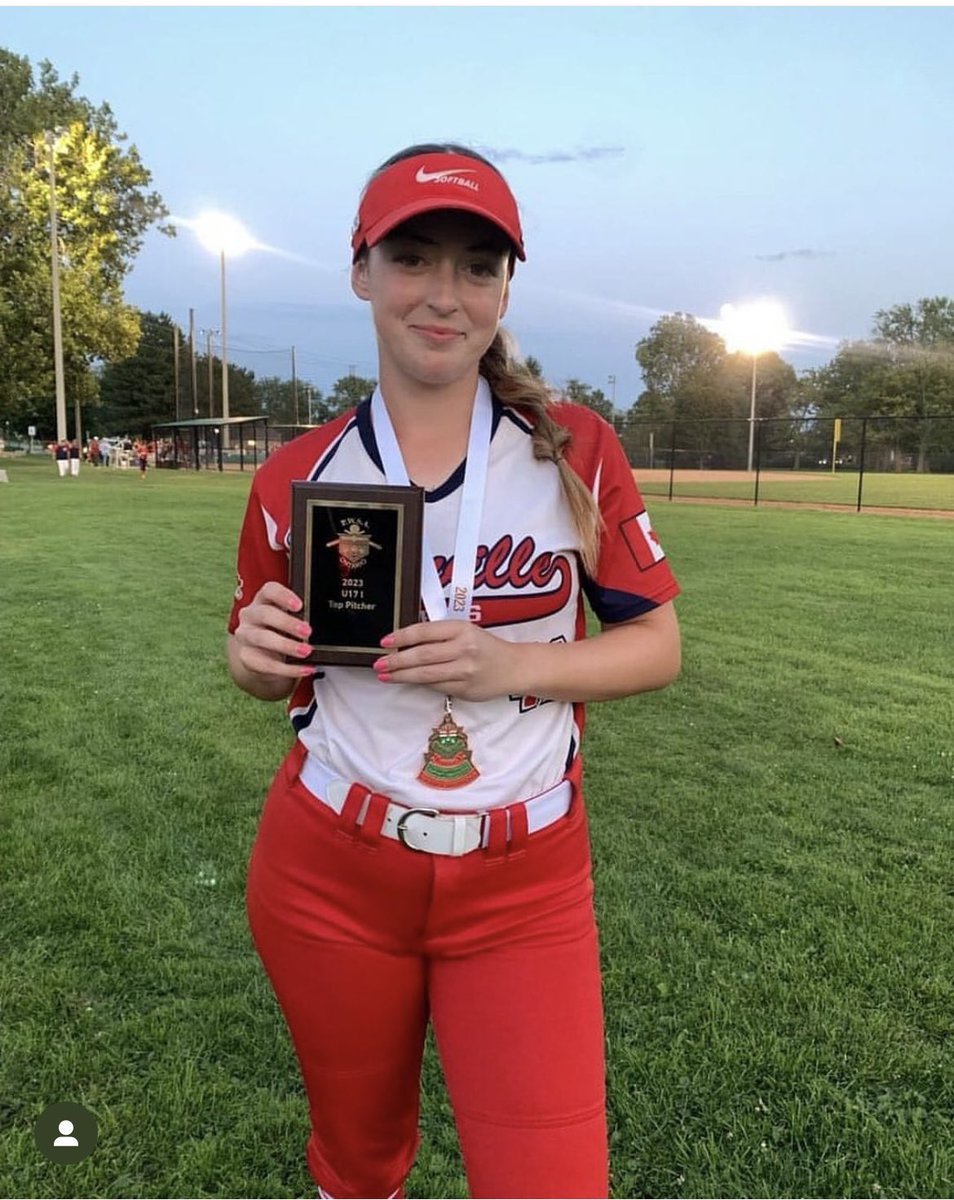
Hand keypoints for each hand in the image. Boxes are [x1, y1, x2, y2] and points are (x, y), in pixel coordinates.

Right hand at [231, 581, 314, 681]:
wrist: (263, 657)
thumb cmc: (280, 631)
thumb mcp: (289, 620)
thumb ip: (301, 618)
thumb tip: (324, 625)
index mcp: (263, 600)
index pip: (269, 590)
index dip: (283, 596)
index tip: (300, 605)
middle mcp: (250, 615)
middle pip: (265, 614)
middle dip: (287, 623)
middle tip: (308, 631)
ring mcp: (245, 636)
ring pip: (262, 638)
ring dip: (286, 645)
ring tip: (306, 651)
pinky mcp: (246, 657)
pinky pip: (266, 664)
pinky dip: (288, 668)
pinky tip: (305, 669)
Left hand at [373, 619, 521, 701]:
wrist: (515, 667)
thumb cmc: (486, 646)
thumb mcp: (465, 631)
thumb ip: (439, 635)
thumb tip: (405, 643)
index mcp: (462, 629)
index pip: (425, 631)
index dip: (402, 636)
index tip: (384, 641)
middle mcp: (464, 650)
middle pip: (422, 655)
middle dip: (396, 660)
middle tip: (378, 663)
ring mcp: (465, 672)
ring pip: (426, 675)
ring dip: (402, 675)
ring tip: (385, 675)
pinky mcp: (465, 690)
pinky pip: (436, 686)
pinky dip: (420, 683)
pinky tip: (408, 681)